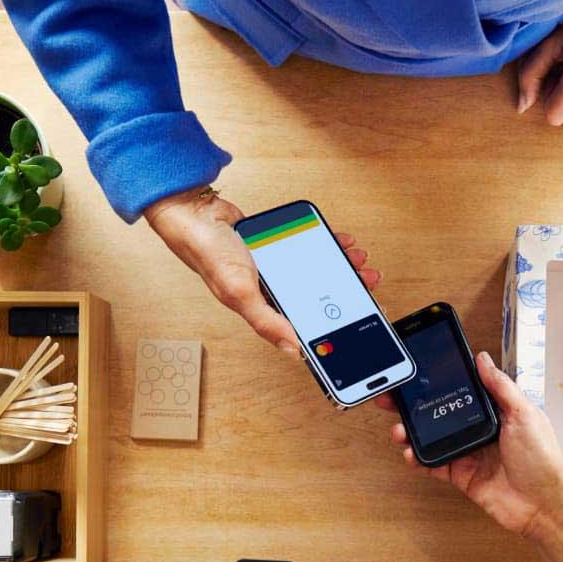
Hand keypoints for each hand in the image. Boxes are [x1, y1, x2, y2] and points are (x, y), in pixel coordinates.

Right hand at [144, 187, 379, 353]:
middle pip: (315, 298)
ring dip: (340, 267)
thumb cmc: (207, 253)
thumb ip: (267, 322)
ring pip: (316, 272)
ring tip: (360, 262)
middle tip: (368, 284)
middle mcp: (269, 290)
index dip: (330, 329)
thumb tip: (294, 350)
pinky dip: (326, 245)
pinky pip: (308, 248)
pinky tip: (340, 242)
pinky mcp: (276, 246)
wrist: (194, 211)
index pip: (302, 326)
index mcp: (262, 308)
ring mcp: (274, 267)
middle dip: (344, 292)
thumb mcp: (239, 292)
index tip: (358, 325)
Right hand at [387, 352, 562, 539]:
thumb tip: (483, 360)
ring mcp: (468, 453)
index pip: (462, 392)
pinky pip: (434, 465)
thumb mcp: (524, 414)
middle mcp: (479, 430)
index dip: (440, 383)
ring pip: (432, 438)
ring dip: (411, 433)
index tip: (418, 374)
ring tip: (399, 429)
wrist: (542, 504)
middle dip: (415, 406)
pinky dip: (419, 460)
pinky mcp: (461, 475)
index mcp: (495, 412)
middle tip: (394, 399)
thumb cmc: (542, 459)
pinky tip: (410, 453)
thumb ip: (501, 387)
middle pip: (441, 414)